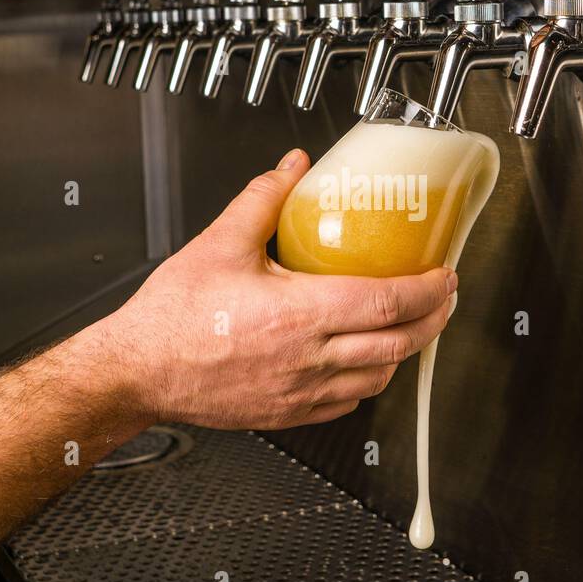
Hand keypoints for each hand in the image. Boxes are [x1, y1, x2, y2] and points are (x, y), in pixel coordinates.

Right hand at [94, 148, 456, 429]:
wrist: (138, 370)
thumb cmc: (173, 317)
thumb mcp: (220, 243)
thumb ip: (265, 199)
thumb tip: (293, 168)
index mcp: (300, 313)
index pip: (388, 302)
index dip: (428, 289)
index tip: (444, 274)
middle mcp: (308, 357)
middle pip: (399, 345)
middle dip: (432, 321)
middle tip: (442, 299)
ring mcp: (301, 392)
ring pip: (378, 379)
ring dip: (402, 352)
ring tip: (407, 326)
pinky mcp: (289, 413)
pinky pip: (346, 403)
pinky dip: (366, 381)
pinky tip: (362, 361)